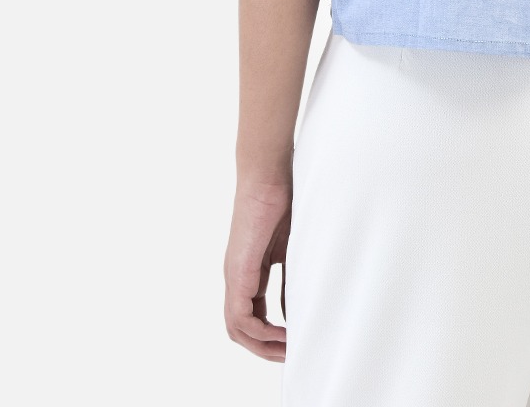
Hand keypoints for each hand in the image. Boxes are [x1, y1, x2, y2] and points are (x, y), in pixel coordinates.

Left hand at [223, 180, 291, 360]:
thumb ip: (290, 276)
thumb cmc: (283, 199)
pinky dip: (259, 331)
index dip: (269, 333)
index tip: (293, 341)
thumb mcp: (291, 247)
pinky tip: (281, 333)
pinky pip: (240, 314)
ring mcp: (235, 274)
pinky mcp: (239, 270)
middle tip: (289, 356)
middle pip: (239, 328)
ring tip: (287, 351)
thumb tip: (294, 307)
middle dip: (264, 348)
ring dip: (261, 345)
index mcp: (249, 270)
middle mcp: (237, 276)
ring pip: (236, 327)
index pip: (251, 314)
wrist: (269, 173)